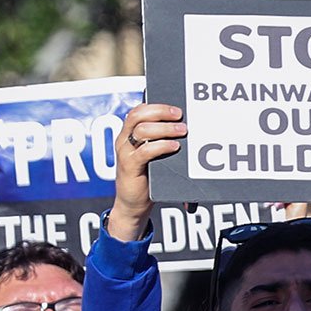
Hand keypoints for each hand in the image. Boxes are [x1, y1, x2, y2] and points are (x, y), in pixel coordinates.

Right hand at [113, 103, 183, 237]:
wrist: (133, 204)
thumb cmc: (146, 178)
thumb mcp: (153, 155)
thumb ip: (161, 141)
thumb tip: (185, 128)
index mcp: (129, 133)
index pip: (138, 110)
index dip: (157, 106)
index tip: (177, 109)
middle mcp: (124, 140)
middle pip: (138, 115)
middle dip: (161, 112)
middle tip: (180, 117)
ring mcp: (125, 153)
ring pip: (142, 130)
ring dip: (164, 128)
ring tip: (181, 132)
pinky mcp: (129, 166)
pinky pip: (144, 151)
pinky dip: (161, 146)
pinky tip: (174, 147)